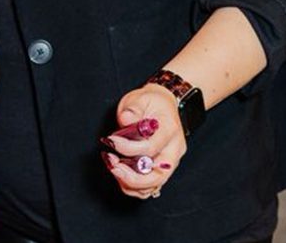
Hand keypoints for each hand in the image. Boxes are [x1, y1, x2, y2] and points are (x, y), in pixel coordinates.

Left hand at [100, 84, 186, 199]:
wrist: (164, 104)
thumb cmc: (151, 102)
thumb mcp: (141, 98)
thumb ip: (133, 109)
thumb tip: (125, 119)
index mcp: (170, 130)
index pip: (151, 148)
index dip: (128, 148)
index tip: (111, 141)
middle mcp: (174, 150)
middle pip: (156, 176)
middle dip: (130, 176)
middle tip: (112, 164)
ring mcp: (170, 162)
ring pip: (152, 186)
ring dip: (129, 183)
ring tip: (113, 167)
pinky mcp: (162, 169)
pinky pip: (149, 187)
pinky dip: (133, 186)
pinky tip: (120, 172)